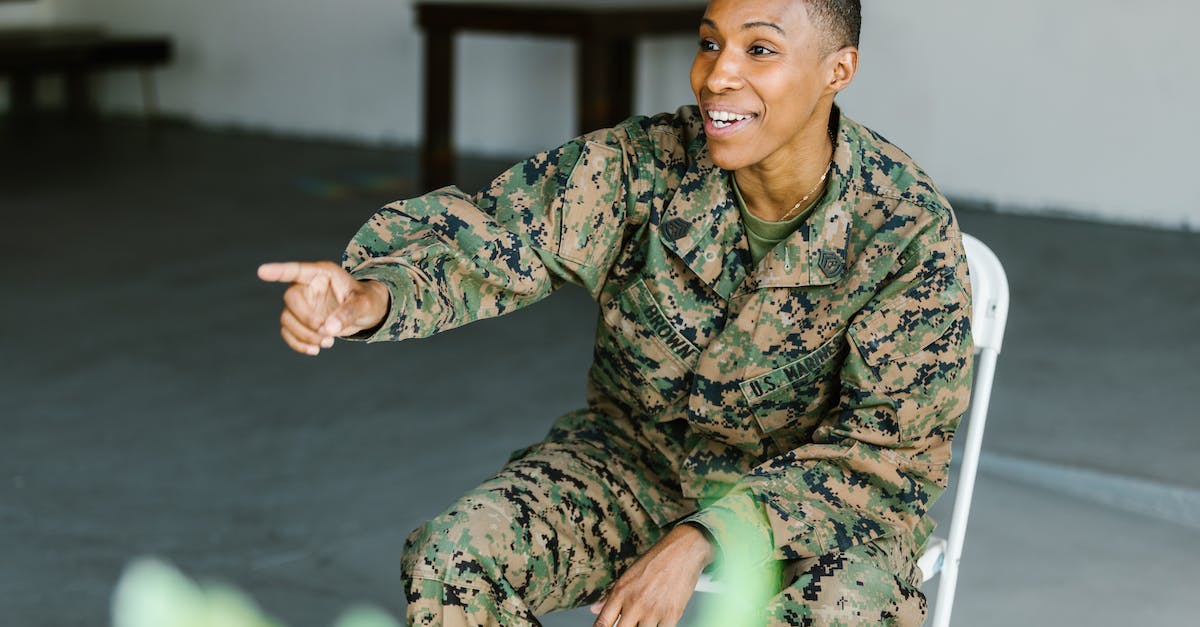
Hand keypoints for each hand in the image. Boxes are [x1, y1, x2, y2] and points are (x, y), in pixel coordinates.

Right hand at [257, 261, 389, 355]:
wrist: (366, 313)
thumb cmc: (366, 301)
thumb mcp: (364, 304)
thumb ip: (348, 313)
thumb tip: (328, 329)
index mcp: (322, 274)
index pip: (296, 270)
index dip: (279, 271)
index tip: (262, 272)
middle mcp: (307, 286)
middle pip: (290, 299)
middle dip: (306, 319)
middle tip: (327, 332)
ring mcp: (302, 304)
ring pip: (287, 318)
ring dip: (304, 335)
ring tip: (328, 343)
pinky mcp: (300, 321)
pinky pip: (288, 332)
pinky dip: (298, 344)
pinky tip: (315, 350)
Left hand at [590, 524, 713, 626]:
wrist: (683, 551)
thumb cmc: (656, 560)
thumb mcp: (628, 575)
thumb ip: (610, 596)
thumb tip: (595, 610)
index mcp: (620, 592)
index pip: (602, 623)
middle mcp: (634, 603)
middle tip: (631, 622)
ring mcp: (652, 610)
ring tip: (648, 616)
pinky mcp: (671, 615)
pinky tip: (659, 620)